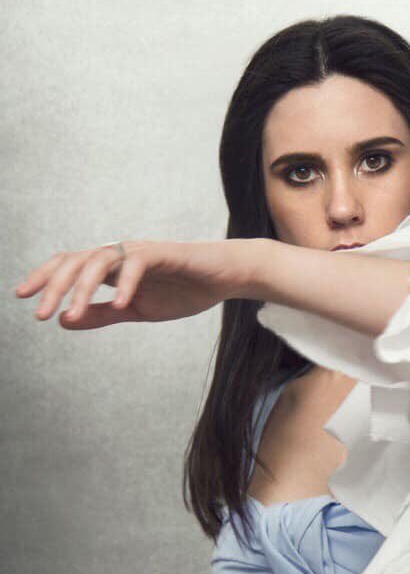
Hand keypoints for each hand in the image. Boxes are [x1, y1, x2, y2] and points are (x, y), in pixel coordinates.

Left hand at [14, 238, 254, 328]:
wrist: (222, 278)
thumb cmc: (183, 290)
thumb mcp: (135, 310)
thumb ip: (101, 315)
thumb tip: (63, 322)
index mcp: (111, 267)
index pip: (69, 266)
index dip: (44, 279)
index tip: (23, 298)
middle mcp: (118, 254)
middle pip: (75, 261)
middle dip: (54, 286)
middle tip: (39, 313)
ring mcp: (138, 252)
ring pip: (99, 261)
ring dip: (82, 289)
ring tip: (72, 313)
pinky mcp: (162, 253)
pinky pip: (136, 265)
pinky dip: (125, 285)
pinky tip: (118, 306)